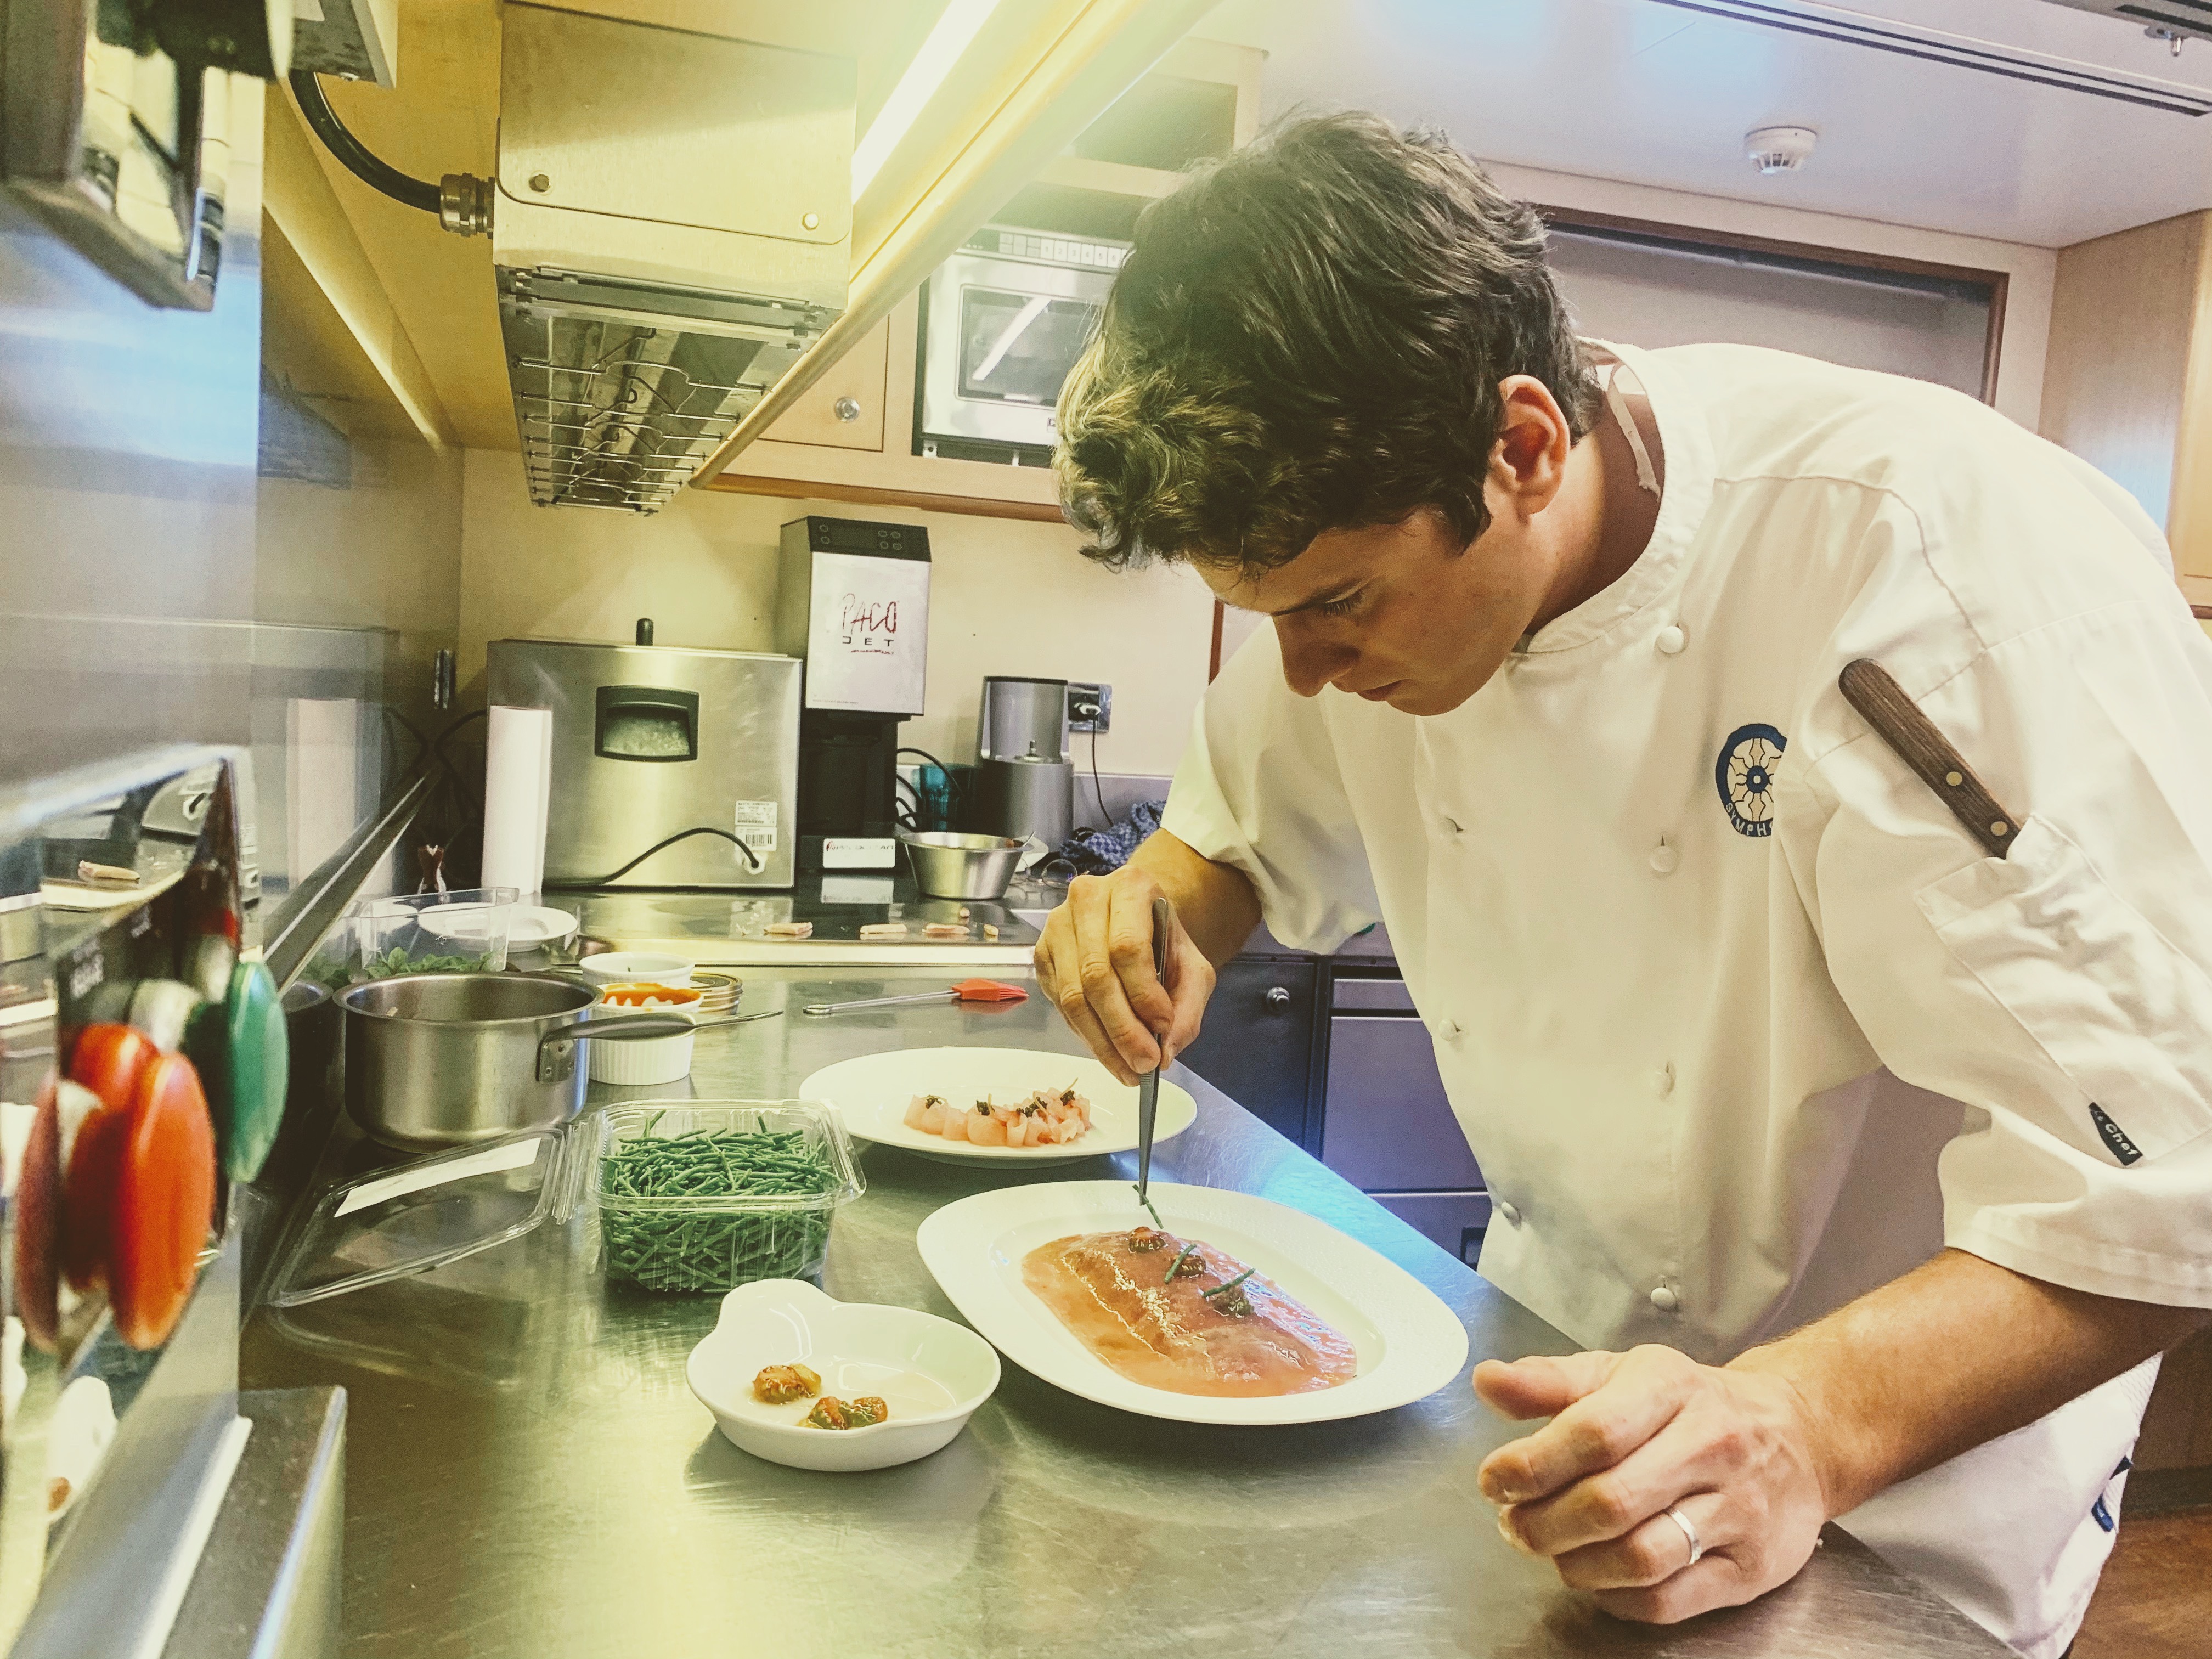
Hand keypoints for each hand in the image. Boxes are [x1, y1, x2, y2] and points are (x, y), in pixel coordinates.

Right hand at [1034, 867, 1215, 1084]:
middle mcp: (1085, 899)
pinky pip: (1060, 1004)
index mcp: (1129, 887)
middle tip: (1145, 1064)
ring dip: (1102, 1042)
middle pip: (1095, 976)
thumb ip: (1188, 1007)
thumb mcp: (1193, 967)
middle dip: (1122, 1029)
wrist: (1136, 920)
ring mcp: (1056, 926)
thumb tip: (1166, 1051)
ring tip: (1129, 1070)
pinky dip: (1086, 1035)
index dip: (1144, 994)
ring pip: (1072, 996)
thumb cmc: (1164, 940)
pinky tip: (1109, 1052)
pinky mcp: (1041, 954)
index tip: (1164, 1027)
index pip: (1128, 947)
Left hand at [1473, 1346, 1831, 1622]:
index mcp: (1670, 1387)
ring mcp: (1738, 1510)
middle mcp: (1712, 1445)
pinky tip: (1597, 1577)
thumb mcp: (1621, 1373)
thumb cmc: (1692, 1405)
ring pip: (1640, 1557)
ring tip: (1553, 1550)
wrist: (1799, 1436)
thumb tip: (1488, 1382)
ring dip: (1577, 1564)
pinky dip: (1617, 1597)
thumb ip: (1549, 1382)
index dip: (1532, 1463)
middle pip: (1611, 1501)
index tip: (1495, 1480)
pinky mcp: (1752, 1567)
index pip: (1594, 1431)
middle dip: (1544, 1522)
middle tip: (1515, 1525)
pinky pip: (1670, 1599)